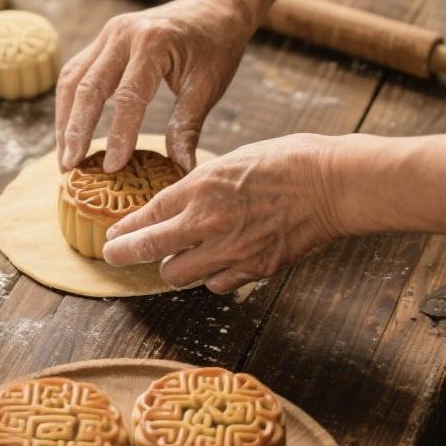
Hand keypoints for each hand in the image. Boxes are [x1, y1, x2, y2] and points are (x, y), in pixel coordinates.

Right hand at [55, 0, 253, 173]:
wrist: (215, 5)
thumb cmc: (217, 46)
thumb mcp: (208, 86)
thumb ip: (187, 127)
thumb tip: (181, 170)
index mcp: (153, 42)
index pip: (128, 96)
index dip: (118, 135)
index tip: (111, 168)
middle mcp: (123, 33)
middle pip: (88, 87)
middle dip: (76, 130)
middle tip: (70, 167)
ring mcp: (109, 32)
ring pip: (73, 78)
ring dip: (65, 118)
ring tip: (65, 155)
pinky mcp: (104, 37)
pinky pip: (77, 70)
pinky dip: (70, 102)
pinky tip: (70, 129)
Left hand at [102, 133, 347, 293]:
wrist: (332, 183)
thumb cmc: (287, 161)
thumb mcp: (231, 161)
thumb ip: (198, 187)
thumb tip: (174, 206)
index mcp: (201, 188)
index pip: (147, 216)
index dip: (124, 229)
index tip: (112, 235)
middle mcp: (209, 222)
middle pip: (150, 252)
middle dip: (126, 254)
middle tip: (116, 255)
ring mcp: (232, 251)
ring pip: (178, 276)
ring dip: (172, 267)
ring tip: (176, 257)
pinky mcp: (255, 270)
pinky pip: (216, 285)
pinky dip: (210, 277)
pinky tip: (216, 263)